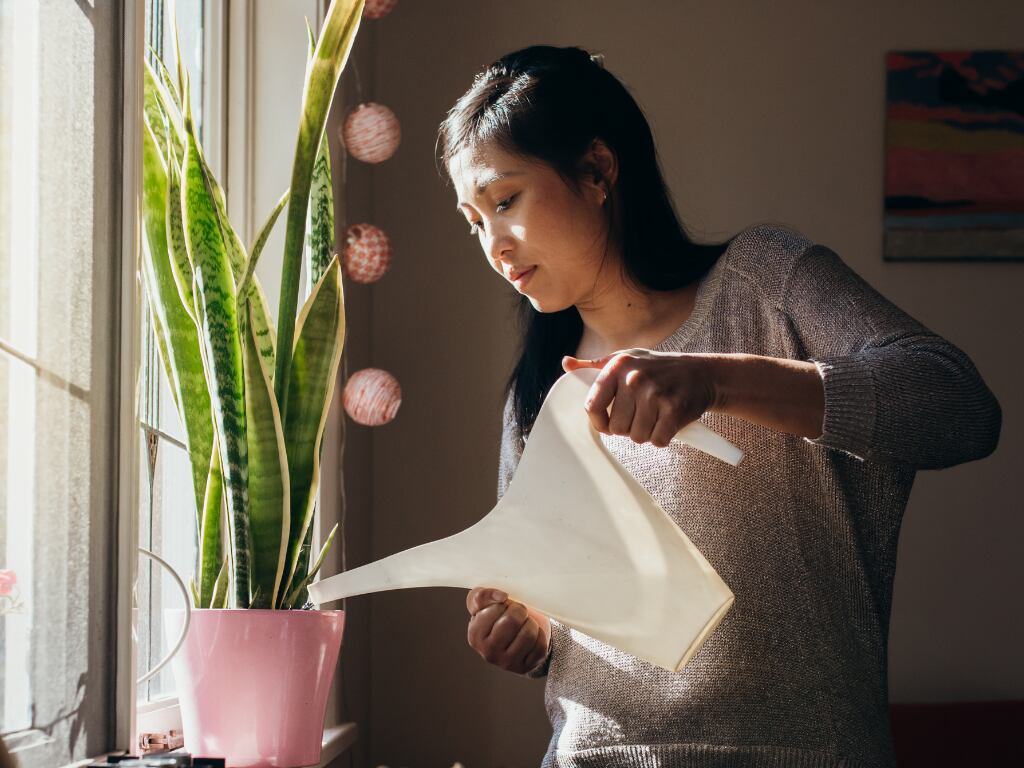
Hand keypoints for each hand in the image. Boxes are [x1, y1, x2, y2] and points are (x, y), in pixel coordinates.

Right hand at [466, 587, 550, 674]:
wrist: (514, 636)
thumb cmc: (498, 618)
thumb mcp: (483, 604)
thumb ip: (481, 596)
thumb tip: (501, 596)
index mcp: (475, 635)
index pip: (494, 609)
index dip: (503, 602)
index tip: (504, 605)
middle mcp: (489, 652)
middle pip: (513, 620)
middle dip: (519, 610)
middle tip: (518, 612)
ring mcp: (507, 662)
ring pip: (528, 634)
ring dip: (531, 623)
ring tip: (525, 623)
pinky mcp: (525, 666)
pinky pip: (540, 646)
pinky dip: (540, 635)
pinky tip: (532, 635)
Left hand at [562, 349, 717, 446]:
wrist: (702, 373)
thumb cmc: (659, 369)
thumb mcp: (626, 359)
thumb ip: (595, 365)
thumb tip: (566, 364)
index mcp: (618, 366)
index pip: (592, 406)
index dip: (599, 422)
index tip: (607, 424)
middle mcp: (634, 378)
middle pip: (616, 428)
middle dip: (628, 427)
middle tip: (642, 413)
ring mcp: (655, 394)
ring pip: (636, 437)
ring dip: (646, 433)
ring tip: (656, 416)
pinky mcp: (674, 410)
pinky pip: (657, 441)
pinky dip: (663, 437)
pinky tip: (668, 422)